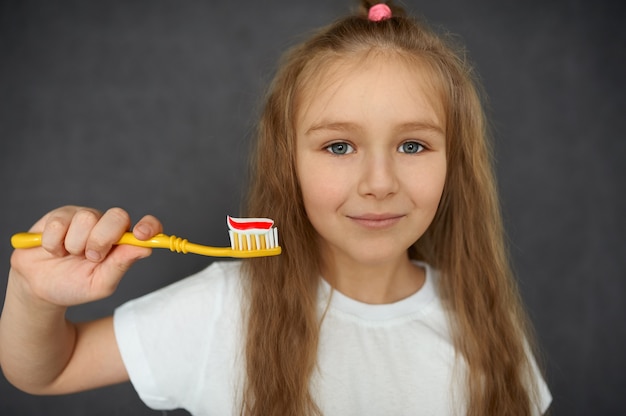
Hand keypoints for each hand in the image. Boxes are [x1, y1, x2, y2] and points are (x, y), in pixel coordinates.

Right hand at [9, 206, 161, 306]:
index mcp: (123, 242)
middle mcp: (108, 226)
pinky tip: (54, 250)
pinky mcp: (60, 216)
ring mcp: (84, 218)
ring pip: (86, 218)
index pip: (147, 226)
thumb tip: (145, 248)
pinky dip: (54, 244)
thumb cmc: (74, 284)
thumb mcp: (100, 283)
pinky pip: (59, 223)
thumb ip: (121, 265)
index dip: (149, 226)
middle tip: (91, 257)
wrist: (38, 287)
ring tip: (69, 255)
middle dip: (102, 239)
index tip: (141, 235)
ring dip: (74, 244)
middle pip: (117, 216)